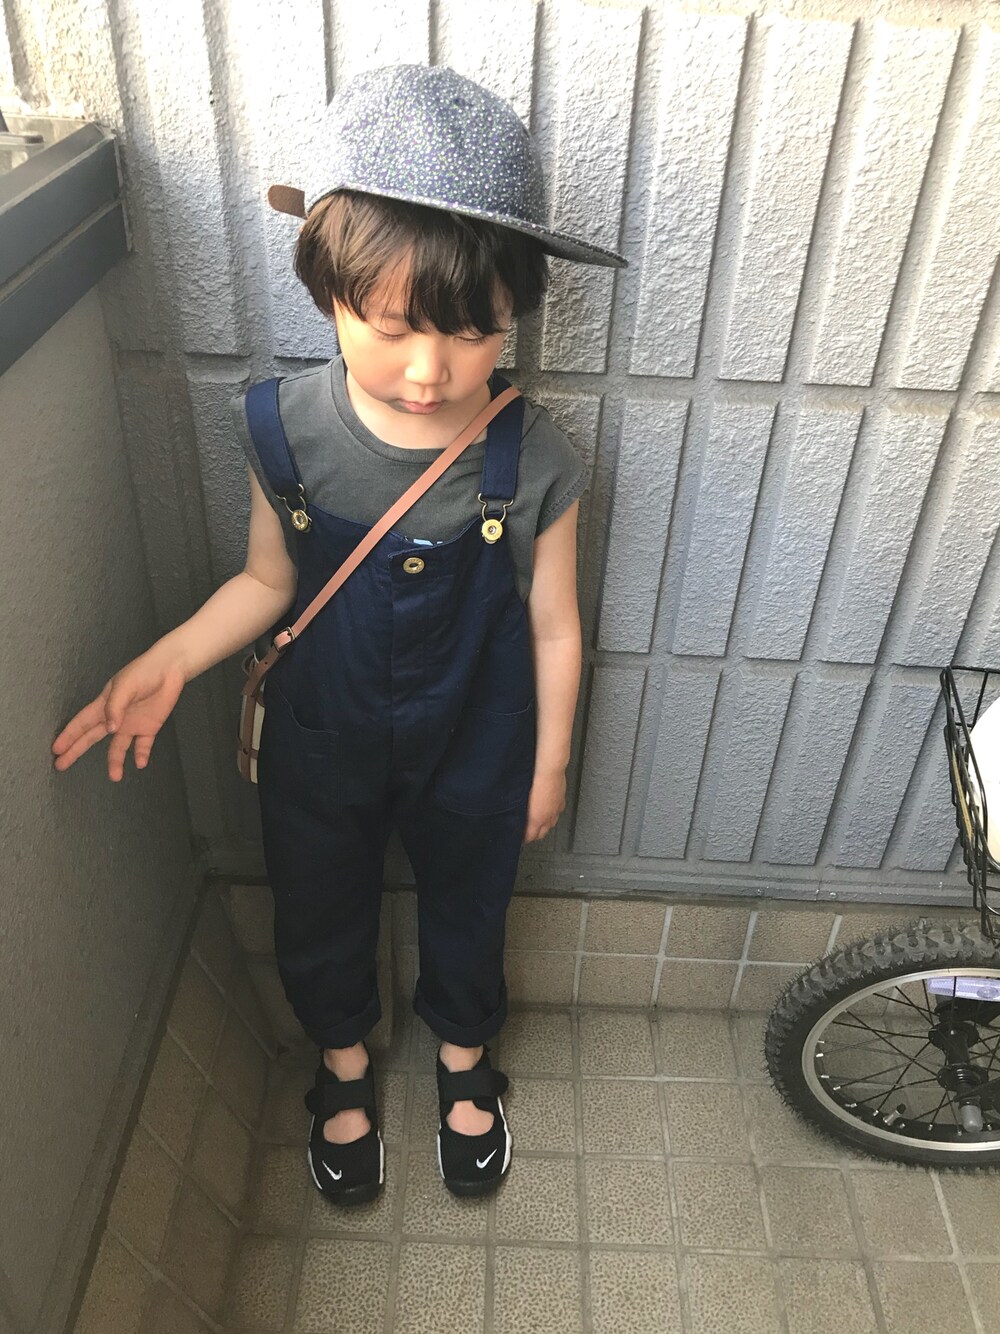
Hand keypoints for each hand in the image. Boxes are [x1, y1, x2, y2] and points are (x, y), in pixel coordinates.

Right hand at [51, 647, 186, 781]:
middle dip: (76, 751)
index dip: (68, 736)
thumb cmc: (144, 672)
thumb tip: (109, 729)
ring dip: (115, 761)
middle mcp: (115, 717)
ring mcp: (132, 724)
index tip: (56, 749)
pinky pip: (143, 745)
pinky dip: (141, 755)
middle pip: (91, 737)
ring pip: (118, 747)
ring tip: (115, 776)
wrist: (170, 669)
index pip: (82, 723)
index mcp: (104, 705)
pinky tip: (140, 763)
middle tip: (62, 765)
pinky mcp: (149, 727)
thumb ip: (114, 708)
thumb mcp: (124, 686)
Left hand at [523, 768, 566, 842]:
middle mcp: (548, 816)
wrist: (549, 769)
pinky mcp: (561, 801)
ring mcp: (555, 809)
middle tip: (527, 832)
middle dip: (534, 835)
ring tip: (537, 824)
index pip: (530, 836)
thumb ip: (519, 810)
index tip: (519, 836)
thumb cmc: (533, 780)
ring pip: (551, 825)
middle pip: (542, 834)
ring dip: (544, 826)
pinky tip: (548, 811)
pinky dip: (552, 815)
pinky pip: (557, 813)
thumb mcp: (520, 797)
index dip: (524, 838)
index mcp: (536, 818)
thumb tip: (514, 813)